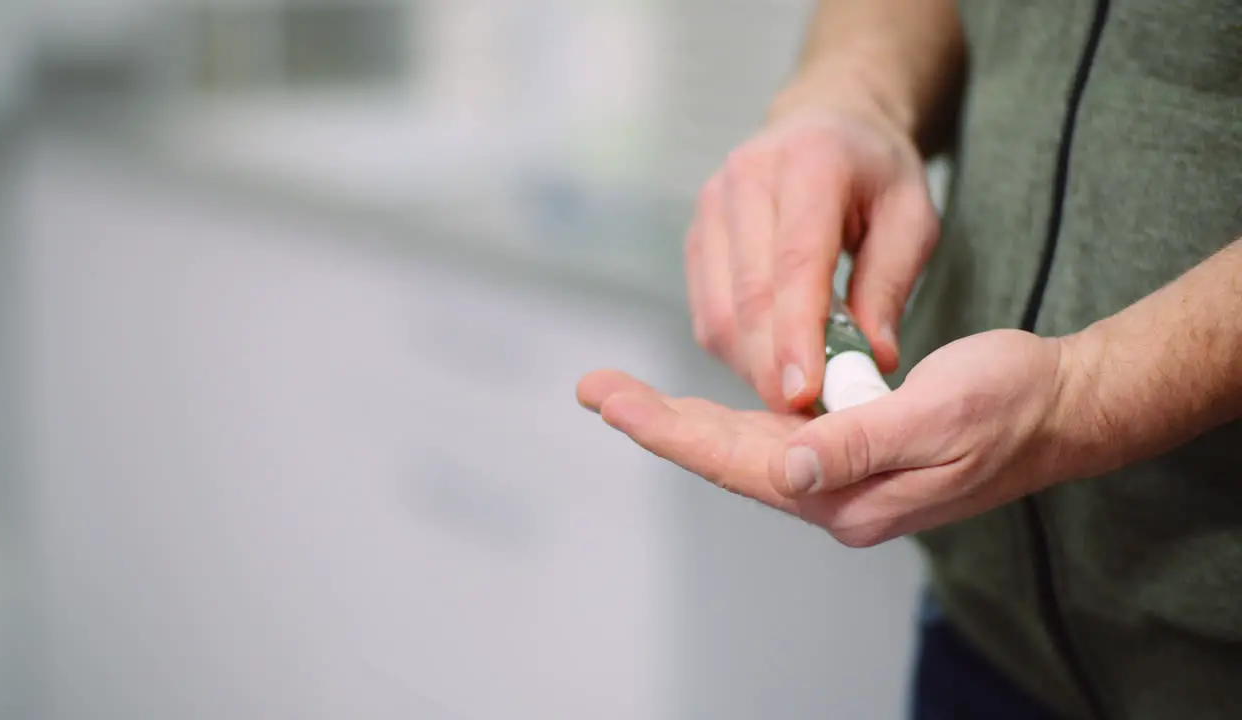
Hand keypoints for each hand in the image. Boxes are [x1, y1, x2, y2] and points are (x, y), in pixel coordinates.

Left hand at [577, 330, 1079, 547]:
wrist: (1056, 409)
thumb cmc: (1006, 404)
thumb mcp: (936, 417)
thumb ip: (859, 447)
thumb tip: (788, 467)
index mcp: (849, 494)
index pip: (738, 461)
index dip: (670, 430)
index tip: (613, 402)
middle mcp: (835, 494)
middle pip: (726, 456)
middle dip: (657, 423)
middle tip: (595, 389)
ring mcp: (841, 479)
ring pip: (742, 447)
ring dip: (682, 421)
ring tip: (623, 395)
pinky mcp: (850, 454)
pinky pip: (773, 437)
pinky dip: (729, 417)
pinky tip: (696, 407)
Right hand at [686, 78, 938, 411]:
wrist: (826, 122)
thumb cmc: (876, 173)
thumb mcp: (912, 216)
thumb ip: (891, 284)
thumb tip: (873, 360)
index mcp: (808, 163)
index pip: (794, 262)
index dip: (795, 334)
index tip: (804, 394)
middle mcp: (745, 179)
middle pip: (748, 296)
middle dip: (774, 367)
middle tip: (807, 421)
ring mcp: (710, 206)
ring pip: (719, 312)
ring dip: (754, 367)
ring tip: (797, 397)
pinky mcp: (695, 236)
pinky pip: (706, 312)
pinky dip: (738, 351)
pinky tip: (771, 365)